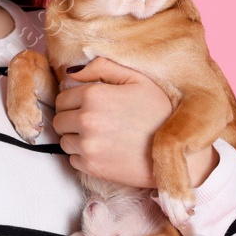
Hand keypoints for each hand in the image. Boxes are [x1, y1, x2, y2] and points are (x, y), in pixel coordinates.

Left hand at [54, 57, 215, 188]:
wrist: (176, 152)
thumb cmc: (160, 112)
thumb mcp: (137, 79)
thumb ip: (103, 67)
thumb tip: (72, 71)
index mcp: (94, 95)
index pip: (62, 97)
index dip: (73, 100)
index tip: (88, 106)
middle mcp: (86, 120)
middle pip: (59, 120)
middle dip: (71, 119)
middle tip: (94, 121)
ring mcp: (88, 146)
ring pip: (64, 140)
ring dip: (76, 138)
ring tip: (101, 136)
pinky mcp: (92, 168)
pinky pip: (72, 160)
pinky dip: (83, 156)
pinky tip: (104, 151)